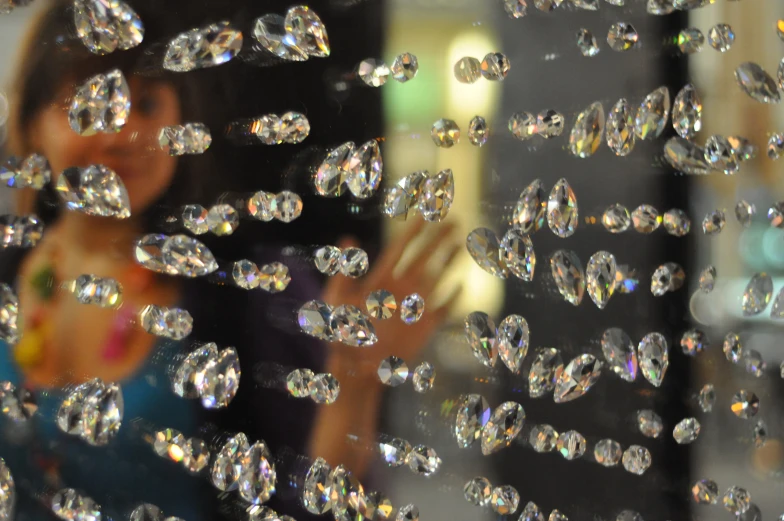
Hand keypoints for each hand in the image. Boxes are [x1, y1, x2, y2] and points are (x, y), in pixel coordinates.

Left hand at [321, 219, 462, 382]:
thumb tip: (348, 239)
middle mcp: (400, 288)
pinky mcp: (423, 327)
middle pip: (424, 257)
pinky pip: (443, 309)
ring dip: (449, 262)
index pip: (401, 248)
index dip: (413, 231)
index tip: (425, 214)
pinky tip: (461, 286)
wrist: (355, 368)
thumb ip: (344, 271)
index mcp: (381, 279)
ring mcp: (413, 307)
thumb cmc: (341, 334)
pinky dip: (453, 298)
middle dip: (438, 238)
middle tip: (453, 221)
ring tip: (461, 246)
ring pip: (436, 278)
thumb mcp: (336, 300)